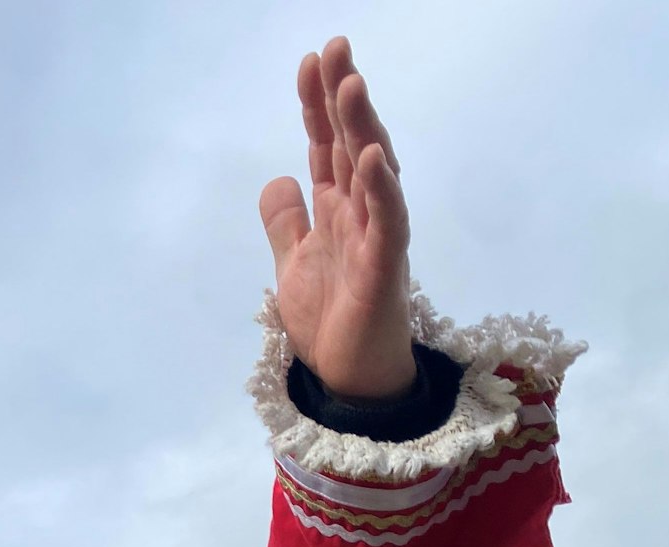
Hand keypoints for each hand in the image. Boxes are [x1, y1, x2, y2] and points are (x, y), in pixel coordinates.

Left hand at [259, 37, 414, 400]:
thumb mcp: (292, 264)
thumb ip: (287, 222)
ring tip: (351, 85)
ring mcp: (376, 235)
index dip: (319, 105)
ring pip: (373, 171)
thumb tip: (280, 177)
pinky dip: (382, 188)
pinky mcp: (385, 266)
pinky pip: (388, 220)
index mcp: (337, 208)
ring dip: (362, 127)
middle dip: (343, 96)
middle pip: (352, 143)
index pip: (328, 145)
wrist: (350, 376)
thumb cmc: (332, 320)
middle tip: (335, 48)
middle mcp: (361, 212)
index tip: (310, 62)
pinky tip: (373, 156)